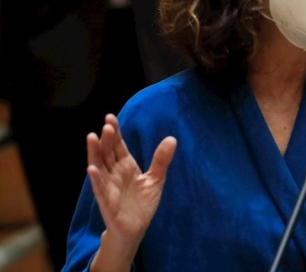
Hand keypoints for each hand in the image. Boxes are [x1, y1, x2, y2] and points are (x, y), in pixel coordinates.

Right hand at [86, 114, 176, 244]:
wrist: (136, 229)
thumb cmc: (142, 203)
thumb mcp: (156, 179)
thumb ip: (161, 160)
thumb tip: (172, 139)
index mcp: (125, 165)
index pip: (118, 146)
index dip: (114, 133)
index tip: (110, 118)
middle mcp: (114, 173)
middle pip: (107, 152)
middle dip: (106, 139)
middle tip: (106, 125)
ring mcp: (108, 186)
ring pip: (99, 166)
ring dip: (95, 153)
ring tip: (92, 137)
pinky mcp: (107, 201)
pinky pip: (100, 189)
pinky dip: (95, 179)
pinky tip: (92, 168)